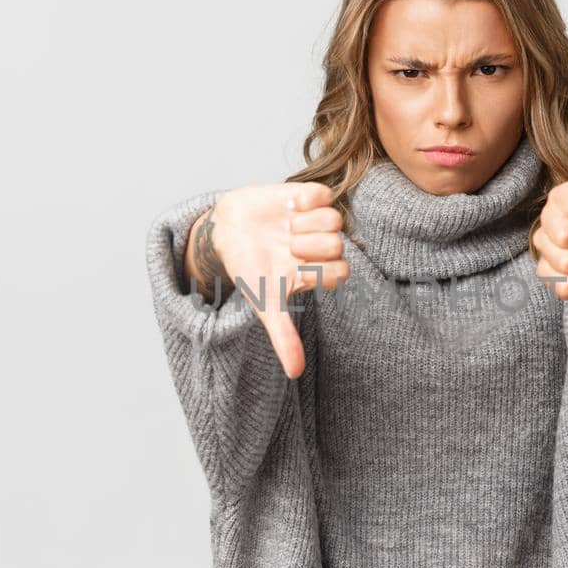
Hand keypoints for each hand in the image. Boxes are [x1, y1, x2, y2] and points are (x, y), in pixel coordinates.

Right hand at [185, 182, 349, 379]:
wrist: (225, 233)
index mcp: (319, 271)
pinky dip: (303, 200)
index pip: (343, 273)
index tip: (292, 269)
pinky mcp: (308, 196)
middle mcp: (322, 246)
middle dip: (306, 246)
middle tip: (284, 246)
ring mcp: (317, 220)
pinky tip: (286, 208)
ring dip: (303, 224)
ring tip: (283, 228)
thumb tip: (295, 374)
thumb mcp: (265, 304)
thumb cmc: (248, 271)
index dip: (318, 270)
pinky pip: (323, 194)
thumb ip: (283, 337)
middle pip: (337, 244)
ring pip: (334, 219)